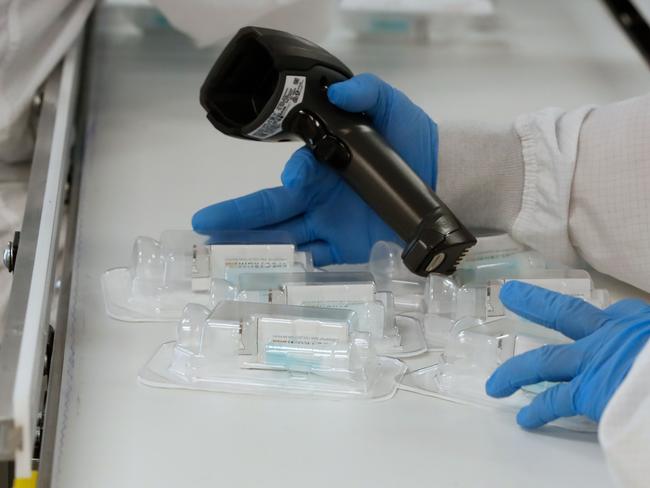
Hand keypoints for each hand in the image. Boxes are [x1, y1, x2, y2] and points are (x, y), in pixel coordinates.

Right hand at [192, 73, 437, 265]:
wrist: (440, 175)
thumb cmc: (410, 139)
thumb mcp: (391, 107)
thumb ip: (367, 91)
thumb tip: (340, 91)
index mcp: (322, 164)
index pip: (296, 176)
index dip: (294, 179)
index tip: (298, 180)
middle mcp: (318, 197)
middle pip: (273, 210)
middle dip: (238, 219)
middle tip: (205, 226)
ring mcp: (329, 225)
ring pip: (284, 239)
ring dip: (254, 249)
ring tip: (221, 257)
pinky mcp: (345, 250)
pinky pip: (315, 263)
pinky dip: (294, 271)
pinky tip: (268, 279)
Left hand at [485, 281, 649, 428]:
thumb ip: (645, 341)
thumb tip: (645, 358)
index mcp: (638, 323)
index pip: (615, 314)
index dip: (601, 317)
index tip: (592, 318)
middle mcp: (610, 335)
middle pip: (564, 313)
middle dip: (534, 303)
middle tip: (510, 295)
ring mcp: (594, 361)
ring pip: (544, 360)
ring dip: (515, 371)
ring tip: (495, 383)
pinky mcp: (589, 391)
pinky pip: (555, 401)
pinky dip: (538, 411)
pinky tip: (525, 420)